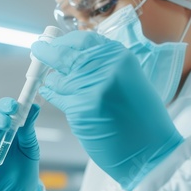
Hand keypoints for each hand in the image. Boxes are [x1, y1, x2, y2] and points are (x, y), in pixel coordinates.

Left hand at [31, 31, 183, 190]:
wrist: (152, 151)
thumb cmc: (142, 119)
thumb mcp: (128, 81)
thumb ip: (102, 66)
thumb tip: (73, 56)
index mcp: (119, 57)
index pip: (82, 40)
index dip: (64, 42)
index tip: (53, 43)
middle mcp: (105, 67)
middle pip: (65, 54)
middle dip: (47, 53)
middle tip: (37, 51)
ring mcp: (92, 87)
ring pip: (58, 78)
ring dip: (54, 82)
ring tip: (58, 87)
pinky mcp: (80, 108)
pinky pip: (57, 97)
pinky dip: (52, 95)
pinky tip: (51, 94)